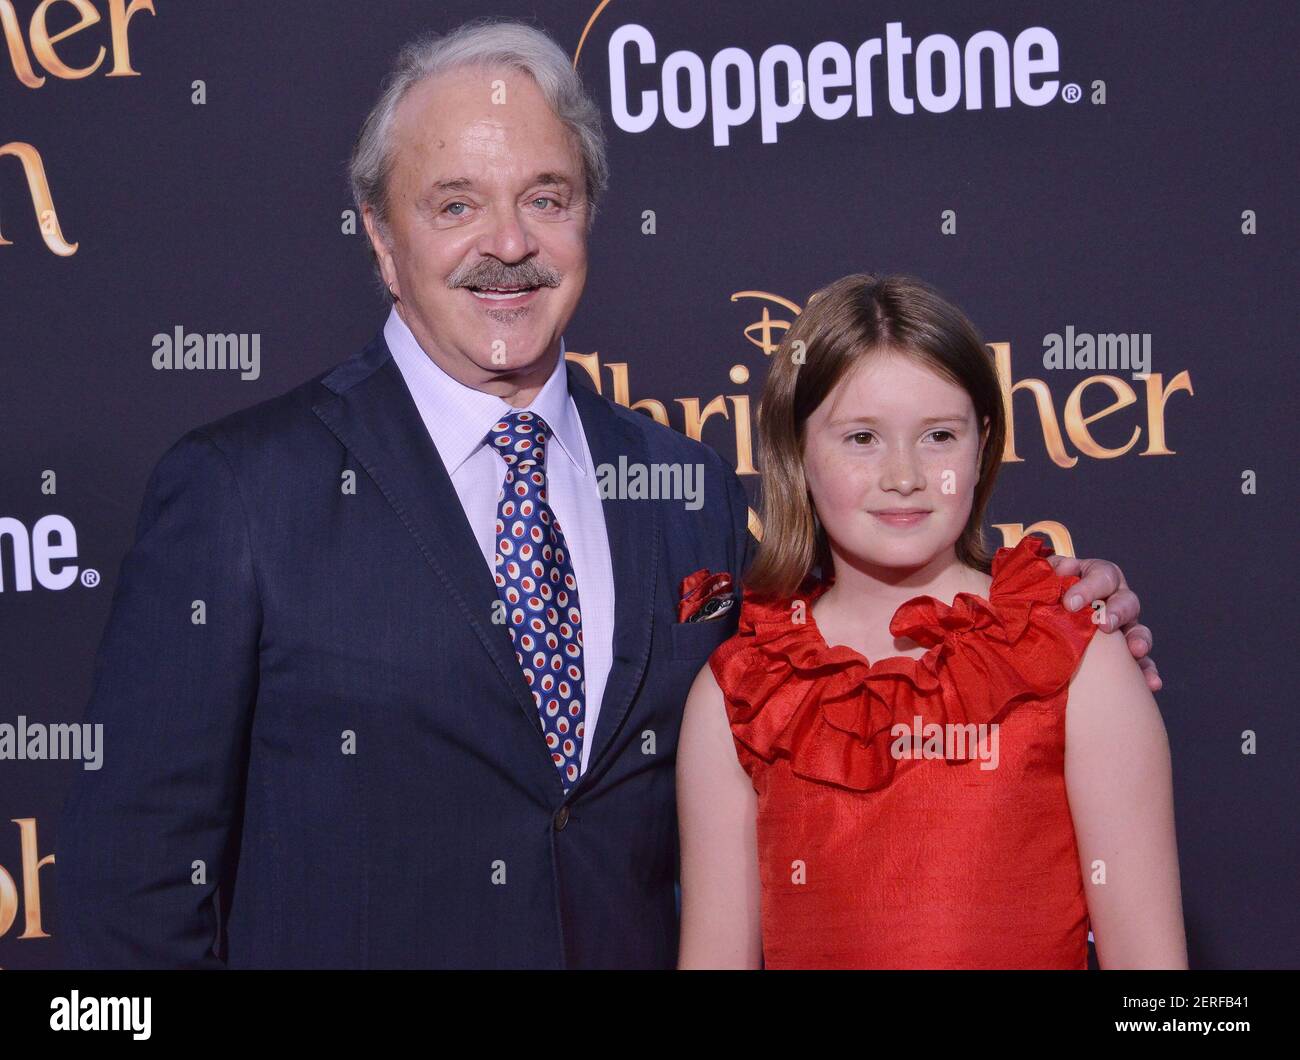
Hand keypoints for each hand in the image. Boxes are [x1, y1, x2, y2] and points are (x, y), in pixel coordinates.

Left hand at [1047, 553, 1160, 691]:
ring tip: (1136, 651)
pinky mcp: (1125, 653)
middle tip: (1104, 625)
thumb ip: (1049, 572)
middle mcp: (1117, 599)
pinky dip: (1147, 672)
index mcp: (1099, 577)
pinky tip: (1151, 683)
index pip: (1102, 576)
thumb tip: (1057, 572)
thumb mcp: (1046, 576)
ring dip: (1139, 640)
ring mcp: (1124, 626)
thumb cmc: (1047, 590)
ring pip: (1139, 630)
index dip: (1089, 588)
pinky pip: (1142, 663)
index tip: (1070, 604)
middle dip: (1117, 612)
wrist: (1043, 613)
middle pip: (1127, 601)